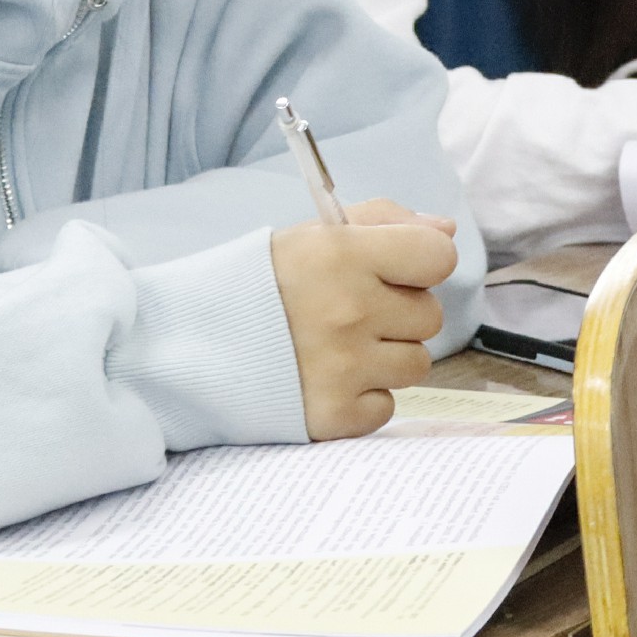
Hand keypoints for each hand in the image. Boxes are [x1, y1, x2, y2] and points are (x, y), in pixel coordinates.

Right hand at [271, 198, 458, 440]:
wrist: (191, 346)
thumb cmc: (259, 284)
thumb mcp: (313, 235)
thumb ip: (384, 221)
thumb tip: (446, 231)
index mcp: (344, 255)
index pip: (437, 257)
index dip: (422, 263)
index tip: (398, 271)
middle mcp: (350, 310)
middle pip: (429, 315)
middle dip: (398, 313)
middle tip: (352, 312)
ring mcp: (345, 366)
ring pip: (416, 364)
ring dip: (386, 357)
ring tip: (340, 347)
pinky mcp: (334, 414)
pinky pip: (386, 407)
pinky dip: (363, 398)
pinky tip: (329, 379)